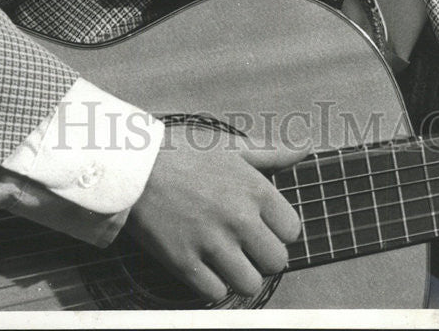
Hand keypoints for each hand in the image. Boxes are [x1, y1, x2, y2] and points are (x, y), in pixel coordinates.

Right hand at [124, 123, 307, 301]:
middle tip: (246, 245)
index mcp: (254, 189)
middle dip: (263, 256)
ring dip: (240, 274)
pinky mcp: (184, 263)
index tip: (262, 226)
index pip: (292, 230)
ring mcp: (211, 242)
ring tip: (226, 258)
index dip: (278, 230)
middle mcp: (239, 218)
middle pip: (277, 261)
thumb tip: (303, 148)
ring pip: (251, 284)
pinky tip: (203, 265)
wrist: (134, 168)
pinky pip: (216, 293)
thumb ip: (271, 152)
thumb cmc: (184, 153)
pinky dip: (211, 284)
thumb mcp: (230, 146)